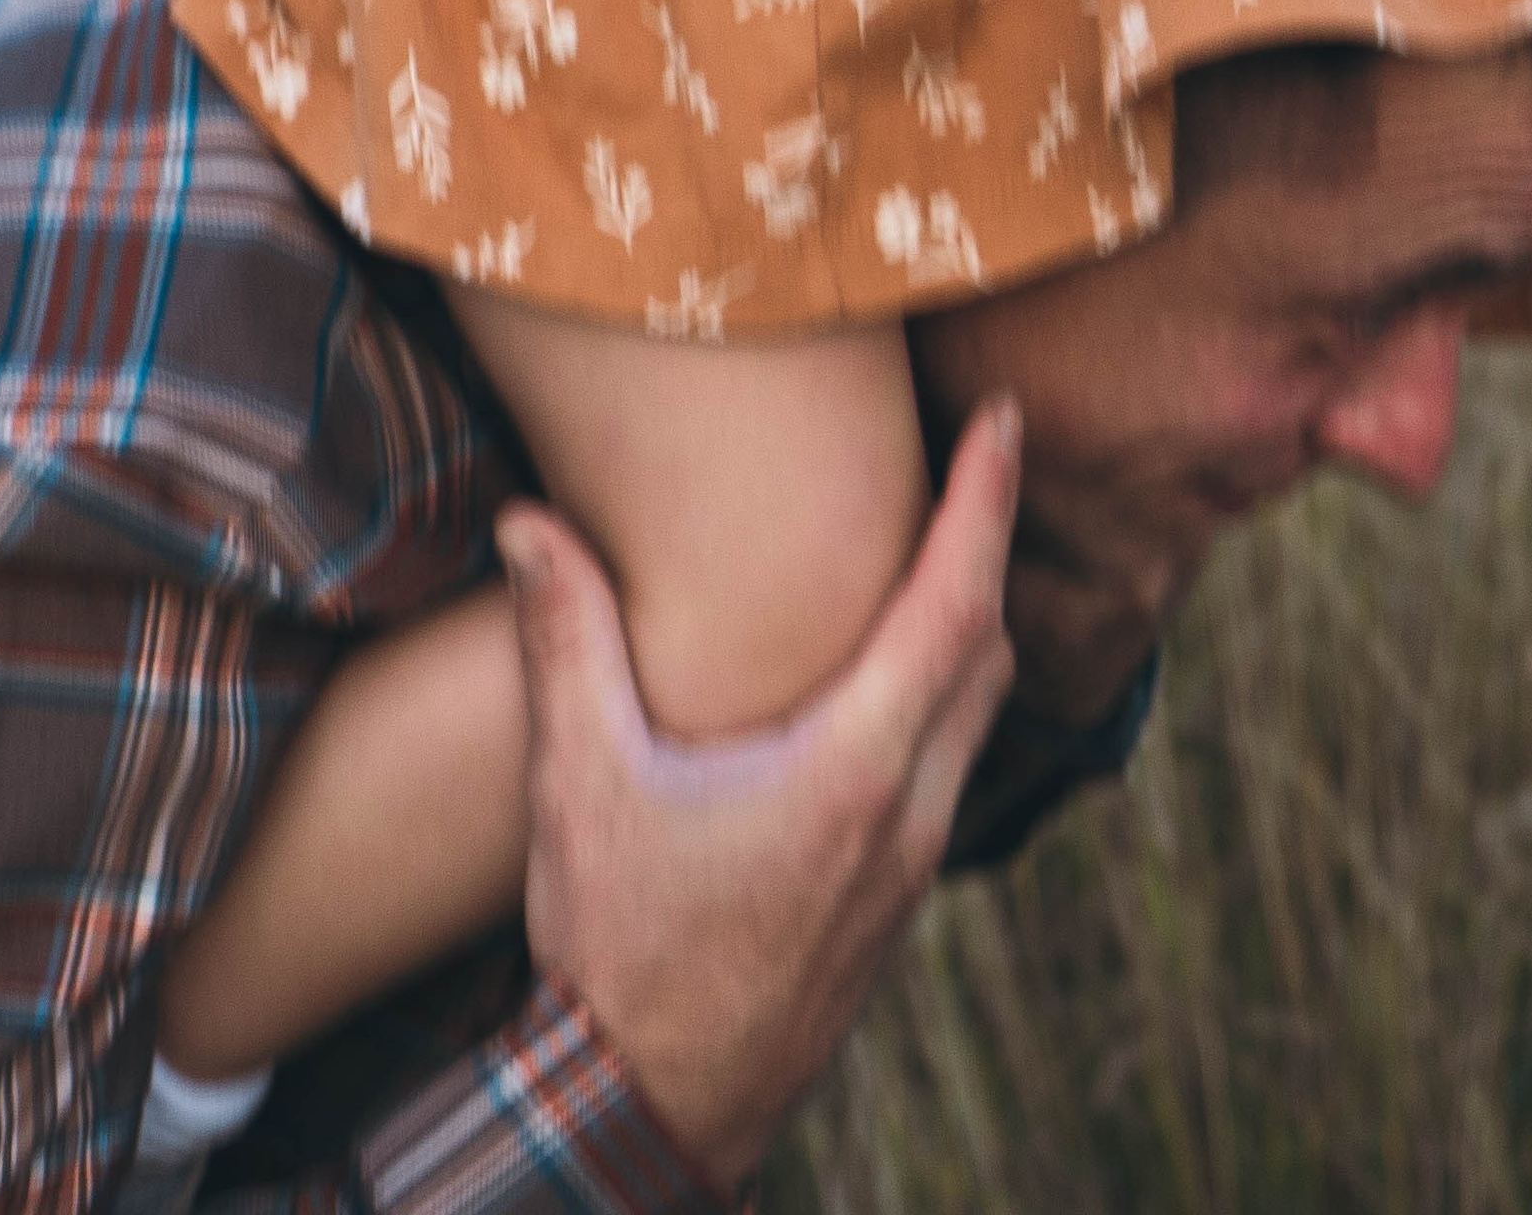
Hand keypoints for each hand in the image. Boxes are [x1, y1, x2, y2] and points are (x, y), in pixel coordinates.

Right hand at [497, 395, 1020, 1189]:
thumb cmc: (615, 950)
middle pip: (991, 648)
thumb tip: (526, 521)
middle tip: (977, 458)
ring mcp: (910, 868)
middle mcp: (907, 814)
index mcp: (851, 771)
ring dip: (972, 624)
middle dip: (988, 544)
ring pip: (981, 714)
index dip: (987, 500)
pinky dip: (947, 695)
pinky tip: (891, 679)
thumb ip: (565, 641)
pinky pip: (954, 769)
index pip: (955, 604)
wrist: (646, 1114)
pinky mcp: (896, 906)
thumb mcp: (581, 787)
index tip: (1006, 418)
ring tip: (940, 549)